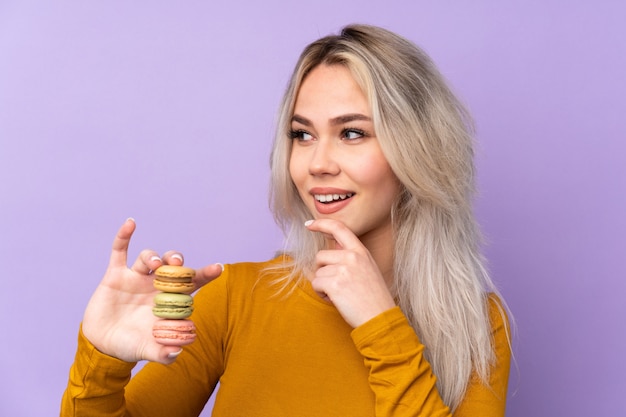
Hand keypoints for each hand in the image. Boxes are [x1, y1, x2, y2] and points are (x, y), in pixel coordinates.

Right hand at [81, 219, 222, 363]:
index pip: (191, 283)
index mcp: (169, 300)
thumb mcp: (147, 351)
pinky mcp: (115, 275)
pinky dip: (124, 236)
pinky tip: (131, 223)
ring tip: (156, 264)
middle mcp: (156, 285)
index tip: (218, 268)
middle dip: (178, 261)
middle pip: (173, 265)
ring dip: (154, 256)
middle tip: (178, 264)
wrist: (102, 344)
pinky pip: (120, 251)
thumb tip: (177, 353)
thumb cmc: (131, 345)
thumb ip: (162, 353)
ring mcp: (136, 278)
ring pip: (149, 258)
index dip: (205, 274)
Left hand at [305, 219, 395, 327]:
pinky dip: (321, 294)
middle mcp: (352, 257)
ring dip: (323, 285)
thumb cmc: (373, 298)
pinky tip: (335, 300)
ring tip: (340, 294)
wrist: (380, 317)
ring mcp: (343, 270)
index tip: (309, 224)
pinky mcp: (334, 284)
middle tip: (336, 285)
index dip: (321, 224)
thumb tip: (324, 257)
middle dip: (322, 271)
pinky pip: (316, 284)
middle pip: (320, 256)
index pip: (339, 228)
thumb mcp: (367, 270)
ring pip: (317, 273)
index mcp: (361, 252)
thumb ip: (350, 259)